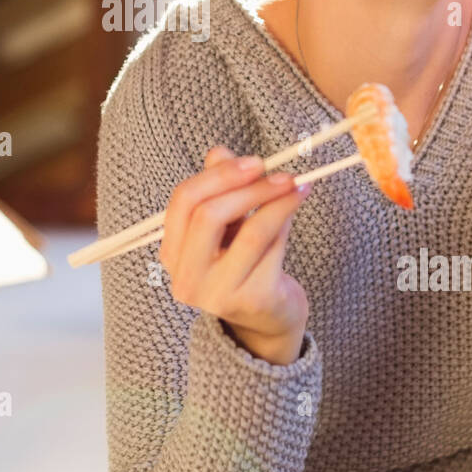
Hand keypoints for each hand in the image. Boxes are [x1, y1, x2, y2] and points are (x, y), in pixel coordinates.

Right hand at [159, 145, 312, 364]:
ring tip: (298, 185)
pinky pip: (273, 249)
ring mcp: (218, 293)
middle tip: (280, 173)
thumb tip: (218, 152)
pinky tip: (296, 207)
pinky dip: (287, 222)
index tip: (253, 162)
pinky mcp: (253, 300)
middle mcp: (187, 277)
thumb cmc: (244, 264)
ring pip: (249, 232)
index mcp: (173, 253)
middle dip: (247, 187)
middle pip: (208, 215)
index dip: (218, 175)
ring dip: (277, 201)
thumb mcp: (227, 225)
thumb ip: (219, 189)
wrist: (268, 319)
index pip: (183, 202)